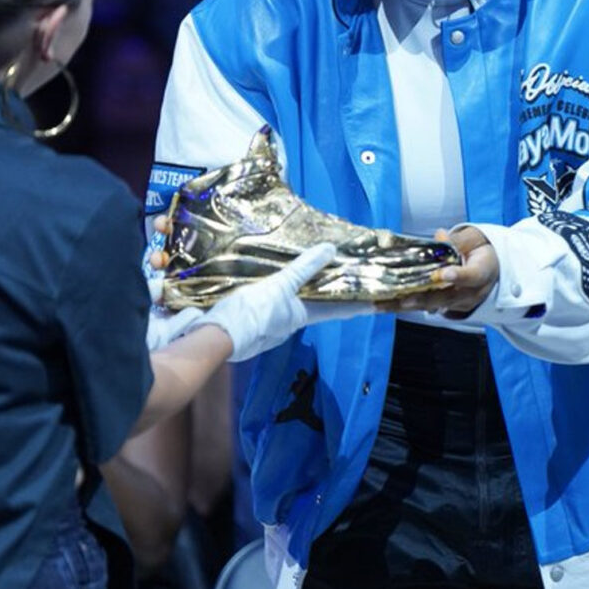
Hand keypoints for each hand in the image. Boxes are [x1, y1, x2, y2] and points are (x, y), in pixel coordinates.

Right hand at [146, 243, 347, 359]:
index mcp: (298, 316)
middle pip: (308, 303)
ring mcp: (263, 322)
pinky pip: (258, 298)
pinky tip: (256, 274)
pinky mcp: (242, 317)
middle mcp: (284, 321)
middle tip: (331, 269)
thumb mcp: (280, 287)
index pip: (335, 309)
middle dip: (318, 289)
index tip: (377, 302)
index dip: (356, 305)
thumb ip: (303, 269)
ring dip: (288, 286)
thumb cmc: (251, 315)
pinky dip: (262, 286)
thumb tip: (331, 251)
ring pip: (282, 300)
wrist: (211, 337)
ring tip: (294, 266)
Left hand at [375, 226, 498, 317]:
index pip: (472, 275)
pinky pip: (424, 307)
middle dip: (423, 299)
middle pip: (446, 298)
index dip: (458, 276)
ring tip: (382, 304)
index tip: (443, 274)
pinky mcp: (446, 307)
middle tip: (403, 299)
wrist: (491, 270)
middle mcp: (471, 293)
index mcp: (483, 272)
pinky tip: (384, 304)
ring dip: (405, 305)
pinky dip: (404, 305)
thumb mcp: (475, 240)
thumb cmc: (481, 252)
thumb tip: (440, 237)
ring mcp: (458, 303)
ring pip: (431, 305)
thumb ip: (458, 239)